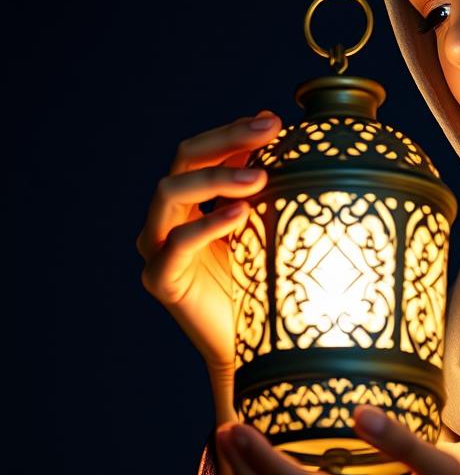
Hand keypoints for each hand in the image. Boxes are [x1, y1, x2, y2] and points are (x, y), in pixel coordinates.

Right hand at [135, 110, 281, 400]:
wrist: (263, 354)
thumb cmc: (271, 286)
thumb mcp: (274, 227)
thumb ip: (272, 186)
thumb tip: (284, 129)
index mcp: (195, 201)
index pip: (203, 150)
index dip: (234, 132)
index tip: (273, 121)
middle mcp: (170, 218)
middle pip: (184, 160)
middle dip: (226, 140)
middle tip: (269, 131)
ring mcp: (159, 248)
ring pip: (170, 193)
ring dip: (215, 178)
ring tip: (258, 178)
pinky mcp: (161, 280)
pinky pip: (174, 247)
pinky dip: (205, 227)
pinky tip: (239, 216)